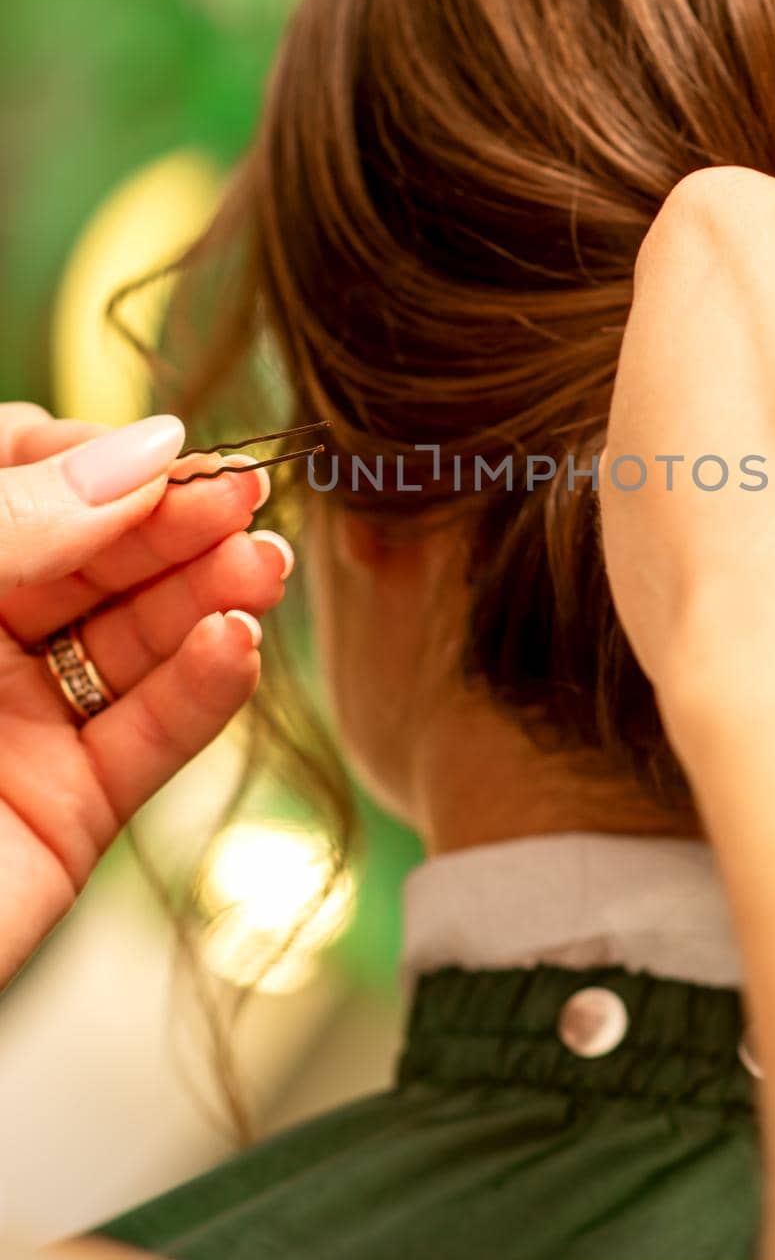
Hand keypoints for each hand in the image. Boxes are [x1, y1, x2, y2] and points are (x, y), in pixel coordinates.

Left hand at [0, 404, 292, 988]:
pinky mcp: (68, 812)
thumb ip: (17, 522)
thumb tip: (146, 447)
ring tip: (265, 566)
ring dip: (210, 596)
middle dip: (175, 522)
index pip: (26, 482)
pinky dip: (204, 688)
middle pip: (97, 556)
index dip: (98, 461)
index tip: (164, 453)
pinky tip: (237, 643)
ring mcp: (20, 725)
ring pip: (137, 641)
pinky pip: (149, 737)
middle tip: (248, 498)